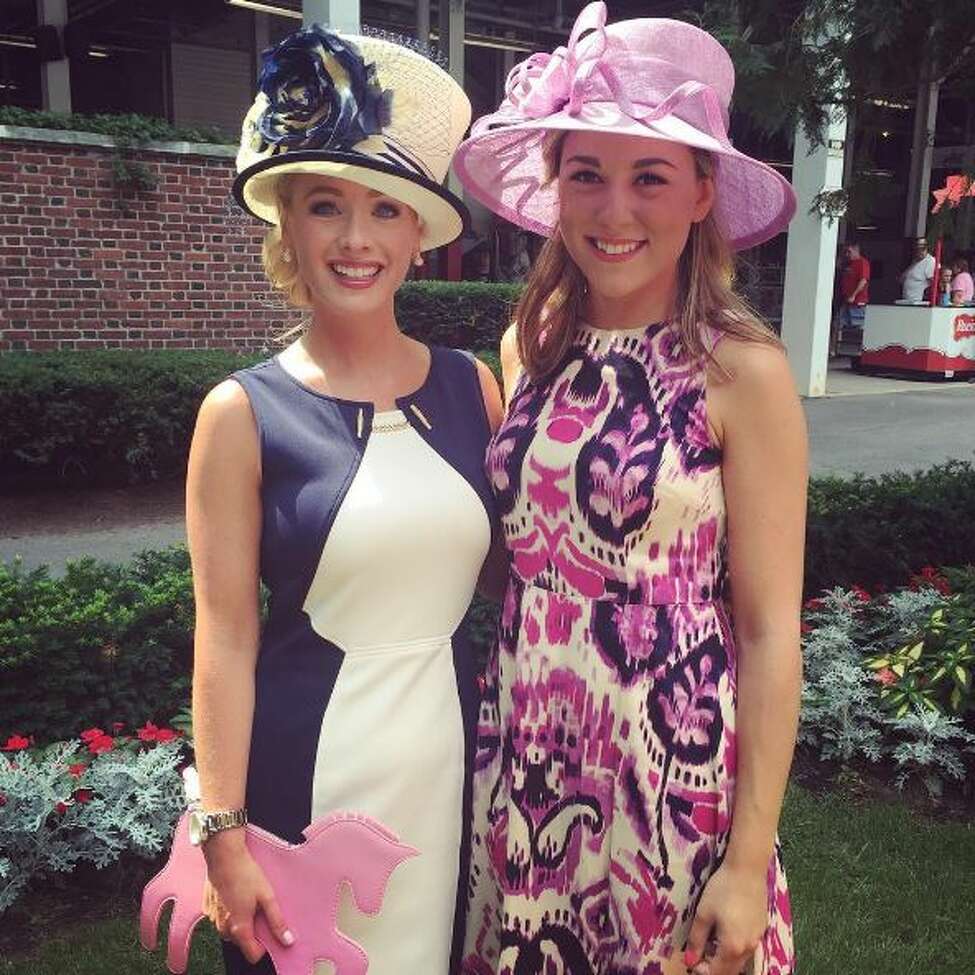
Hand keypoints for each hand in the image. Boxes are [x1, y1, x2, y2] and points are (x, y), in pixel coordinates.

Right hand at [203, 832, 294, 963]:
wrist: (224, 856)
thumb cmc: (246, 874)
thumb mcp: (267, 896)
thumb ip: (276, 921)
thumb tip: (287, 940)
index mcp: (239, 927)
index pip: (251, 955)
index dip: (263, 948)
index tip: (269, 935)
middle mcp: (223, 927)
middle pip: (240, 942)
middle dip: (251, 931)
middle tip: (258, 910)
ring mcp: (213, 918)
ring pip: (229, 930)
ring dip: (238, 922)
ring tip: (246, 900)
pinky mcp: (207, 908)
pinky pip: (220, 918)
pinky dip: (228, 912)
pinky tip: (234, 895)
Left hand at [683, 862, 766, 974]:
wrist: (747, 870)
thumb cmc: (722, 889)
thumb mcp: (703, 913)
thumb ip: (696, 940)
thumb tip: (690, 960)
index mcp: (731, 947)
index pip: (717, 972)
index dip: (702, 970)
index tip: (691, 959)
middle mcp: (748, 948)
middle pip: (730, 970)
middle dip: (714, 968)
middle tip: (700, 954)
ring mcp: (758, 939)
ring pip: (740, 961)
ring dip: (725, 959)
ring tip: (711, 943)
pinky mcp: (762, 929)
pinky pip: (748, 947)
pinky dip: (736, 948)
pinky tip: (727, 932)